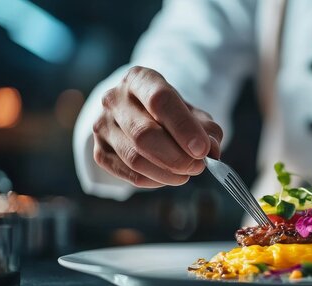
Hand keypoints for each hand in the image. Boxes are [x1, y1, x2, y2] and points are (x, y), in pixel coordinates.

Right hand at [92, 66, 222, 187]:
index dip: (183, 127)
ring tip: (187, 173)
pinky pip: (128, 173)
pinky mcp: (99, 151)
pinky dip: (154, 180)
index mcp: (140, 79)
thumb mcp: (194, 114)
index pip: (160, 100)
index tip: (202, 149)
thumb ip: (208, 130)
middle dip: (176, 156)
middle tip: (198, 167)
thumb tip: (212, 151)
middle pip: (145, 134)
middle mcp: (115, 98)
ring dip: (167, 172)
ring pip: (135, 157)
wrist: (141, 116)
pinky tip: (169, 177)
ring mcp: (103, 125)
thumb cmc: (172, 114)